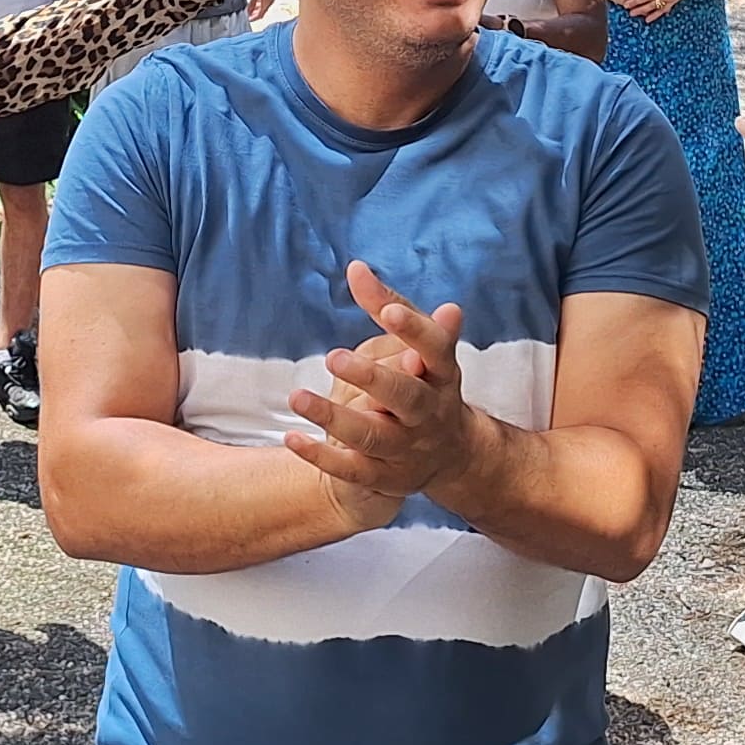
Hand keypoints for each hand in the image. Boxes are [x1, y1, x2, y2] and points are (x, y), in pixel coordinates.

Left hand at [282, 260, 487, 517]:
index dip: (414, 330)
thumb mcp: (418, 343)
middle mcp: (429, 412)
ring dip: (335, 417)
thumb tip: (355, 267)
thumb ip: (387, 305)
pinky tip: (292, 438)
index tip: (389, 312)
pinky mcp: (385, 476)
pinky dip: (322, 456)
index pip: (435, 348)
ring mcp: (408, 448)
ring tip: (297, 397)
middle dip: (373, 378)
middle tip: (334, 356)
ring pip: (373, 436)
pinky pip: (352, 469)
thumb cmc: (425, 381)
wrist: (452, 454)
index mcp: (441, 373)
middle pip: (406, 397)